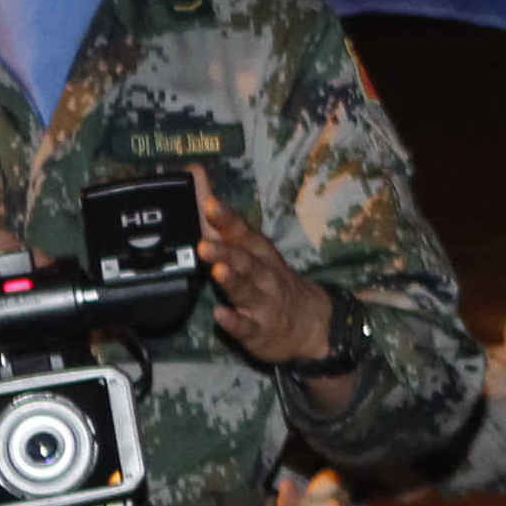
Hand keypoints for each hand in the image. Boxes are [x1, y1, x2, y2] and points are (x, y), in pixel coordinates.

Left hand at [190, 166, 338, 379]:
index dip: (227, 219)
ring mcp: (264, 304)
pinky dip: (235, 321)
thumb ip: (220, 218)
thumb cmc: (271, 281)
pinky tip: (222, 316)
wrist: (311, 324)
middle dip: (227, 251)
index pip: (244, 233)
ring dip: (233, 281)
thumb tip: (194, 174)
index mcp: (260, 254)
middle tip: (204, 243)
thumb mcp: (252, 250)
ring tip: (218, 271)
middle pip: (247, 261)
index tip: (209, 203)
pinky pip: (247, 327)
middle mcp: (265, 276)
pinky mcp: (259, 331)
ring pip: (248, 290)